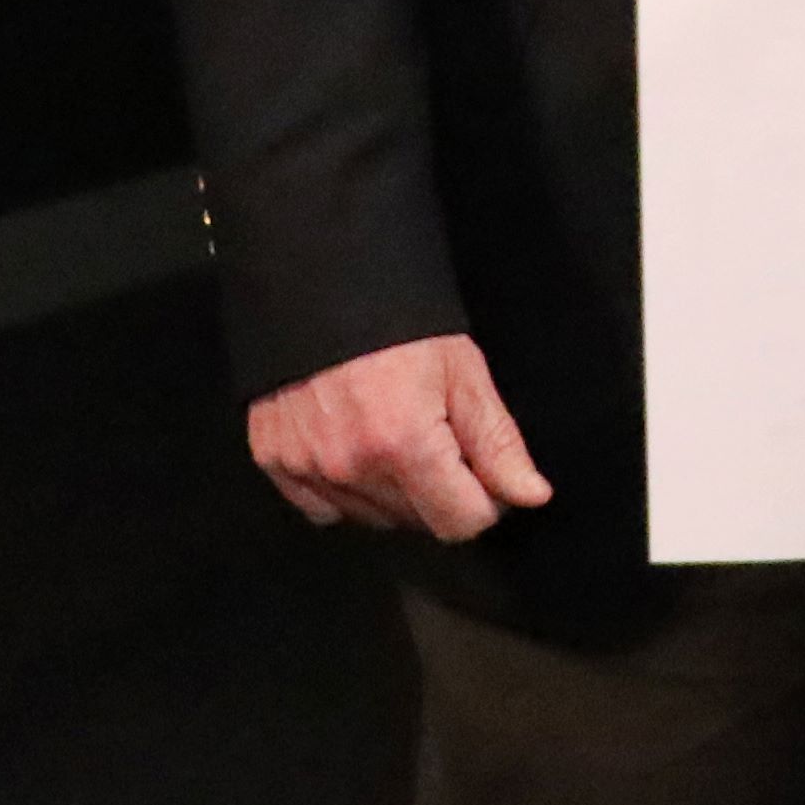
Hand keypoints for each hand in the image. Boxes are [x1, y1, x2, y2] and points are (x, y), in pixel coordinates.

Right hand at [247, 333, 552, 541]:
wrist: (320, 282)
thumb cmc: (397, 320)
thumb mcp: (463, 371)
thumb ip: (498, 443)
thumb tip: (530, 495)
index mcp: (404, 444)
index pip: (461, 522)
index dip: (485, 499)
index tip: (481, 469)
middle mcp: (351, 466)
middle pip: (418, 521)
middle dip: (439, 489)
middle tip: (434, 432)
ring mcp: (306, 468)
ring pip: (372, 518)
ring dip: (392, 490)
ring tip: (392, 429)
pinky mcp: (274, 461)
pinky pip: (323, 508)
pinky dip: (343, 489)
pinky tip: (354, 444)